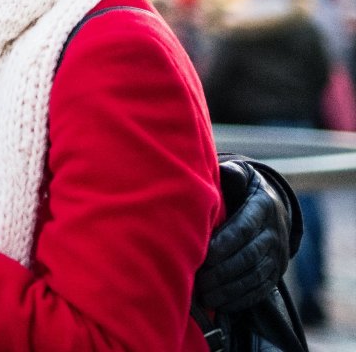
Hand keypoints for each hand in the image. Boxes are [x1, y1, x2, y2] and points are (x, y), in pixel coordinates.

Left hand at [194, 159, 293, 312]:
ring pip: (254, 276)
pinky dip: (241, 299)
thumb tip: (225, 171)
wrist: (273, 205)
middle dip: (223, 271)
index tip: (204, 253)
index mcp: (262, 207)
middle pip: (248, 256)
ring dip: (229, 288)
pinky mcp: (276, 272)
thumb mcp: (240, 175)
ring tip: (205, 296)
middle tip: (199, 281)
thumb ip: (232, 173)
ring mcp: (277, 255)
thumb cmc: (242, 188)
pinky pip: (261, 289)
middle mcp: (273, 233)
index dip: (225, 242)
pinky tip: (221, 304)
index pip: (244, 227)